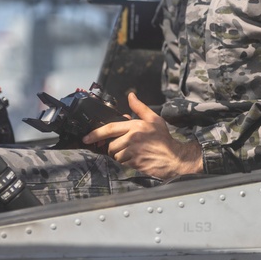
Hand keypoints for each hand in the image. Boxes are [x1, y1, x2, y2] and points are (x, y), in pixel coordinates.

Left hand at [82, 92, 202, 180]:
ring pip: (115, 155)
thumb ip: (140, 108)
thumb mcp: (154, 119)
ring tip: (131, 152)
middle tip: (123, 146)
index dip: (95, 133)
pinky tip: (135, 159)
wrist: (174, 157)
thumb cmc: (163, 138)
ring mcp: (133, 151)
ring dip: (119, 155)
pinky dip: (126, 162)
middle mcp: (132, 138)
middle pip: (110, 144)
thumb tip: (131, 96)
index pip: (110, 128)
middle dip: (113, 147)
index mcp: (135, 126)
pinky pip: (122, 163)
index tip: (86, 138)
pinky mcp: (134, 163)